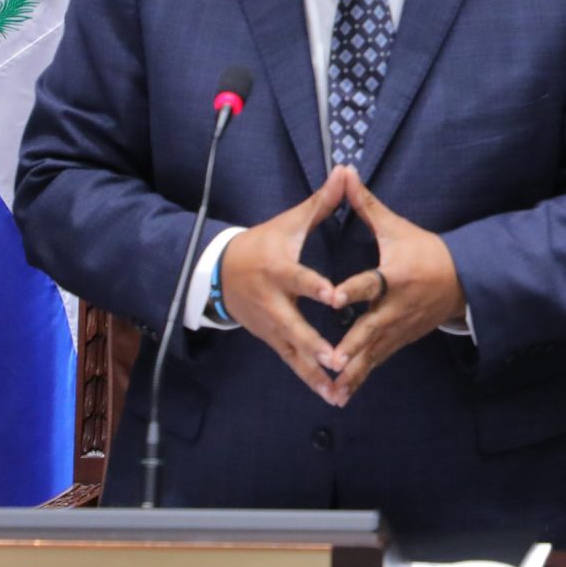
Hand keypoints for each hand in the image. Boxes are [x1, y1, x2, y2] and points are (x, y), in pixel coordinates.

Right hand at [219, 171, 350, 402]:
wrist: (219, 272)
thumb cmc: (263, 243)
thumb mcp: (289, 222)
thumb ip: (322, 202)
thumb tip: (346, 171)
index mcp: (279, 270)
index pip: (300, 278)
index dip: (316, 287)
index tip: (336, 296)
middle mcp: (273, 302)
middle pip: (294, 326)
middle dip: (314, 344)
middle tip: (336, 359)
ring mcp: (270, 325)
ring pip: (294, 353)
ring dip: (315, 373)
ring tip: (338, 391)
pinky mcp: (271, 340)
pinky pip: (293, 363)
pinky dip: (310, 379)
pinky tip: (332, 395)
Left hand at [319, 165, 466, 404]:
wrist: (464, 280)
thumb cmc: (426, 250)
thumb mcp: (397, 227)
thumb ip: (366, 204)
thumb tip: (344, 172)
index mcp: (395, 276)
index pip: (371, 282)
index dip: (353, 289)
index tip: (334, 297)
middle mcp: (397, 306)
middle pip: (371, 328)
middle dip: (351, 346)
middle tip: (331, 360)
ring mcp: (400, 327)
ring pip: (373, 352)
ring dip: (354, 372)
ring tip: (334, 390)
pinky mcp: (401, 341)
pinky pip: (378, 361)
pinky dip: (361, 377)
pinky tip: (343, 393)